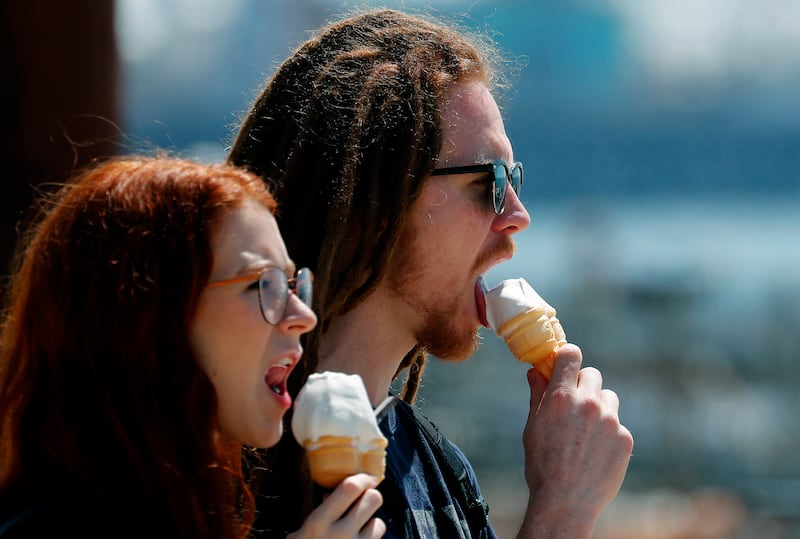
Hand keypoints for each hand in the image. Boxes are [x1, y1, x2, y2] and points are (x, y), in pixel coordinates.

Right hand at [287, 473, 385, 538]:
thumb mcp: (303, 533)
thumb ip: (320, 513)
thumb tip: (332, 493)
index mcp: (319, 522)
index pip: (350, 488)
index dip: (362, 478)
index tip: (365, 477)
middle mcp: (341, 534)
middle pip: (373, 499)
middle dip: (371, 496)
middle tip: (364, 499)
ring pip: (379, 523)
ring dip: (372, 523)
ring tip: (359, 528)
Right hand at [517, 344, 633, 538]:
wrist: (565, 501)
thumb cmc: (542, 464)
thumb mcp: (533, 426)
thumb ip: (537, 395)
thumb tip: (535, 371)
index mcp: (561, 397)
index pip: (571, 355)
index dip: (567, 357)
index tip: (564, 365)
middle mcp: (588, 403)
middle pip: (592, 375)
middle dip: (583, 385)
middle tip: (573, 404)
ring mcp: (610, 421)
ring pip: (608, 398)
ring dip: (598, 407)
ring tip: (585, 432)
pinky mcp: (624, 439)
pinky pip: (618, 424)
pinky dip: (608, 433)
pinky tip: (595, 452)